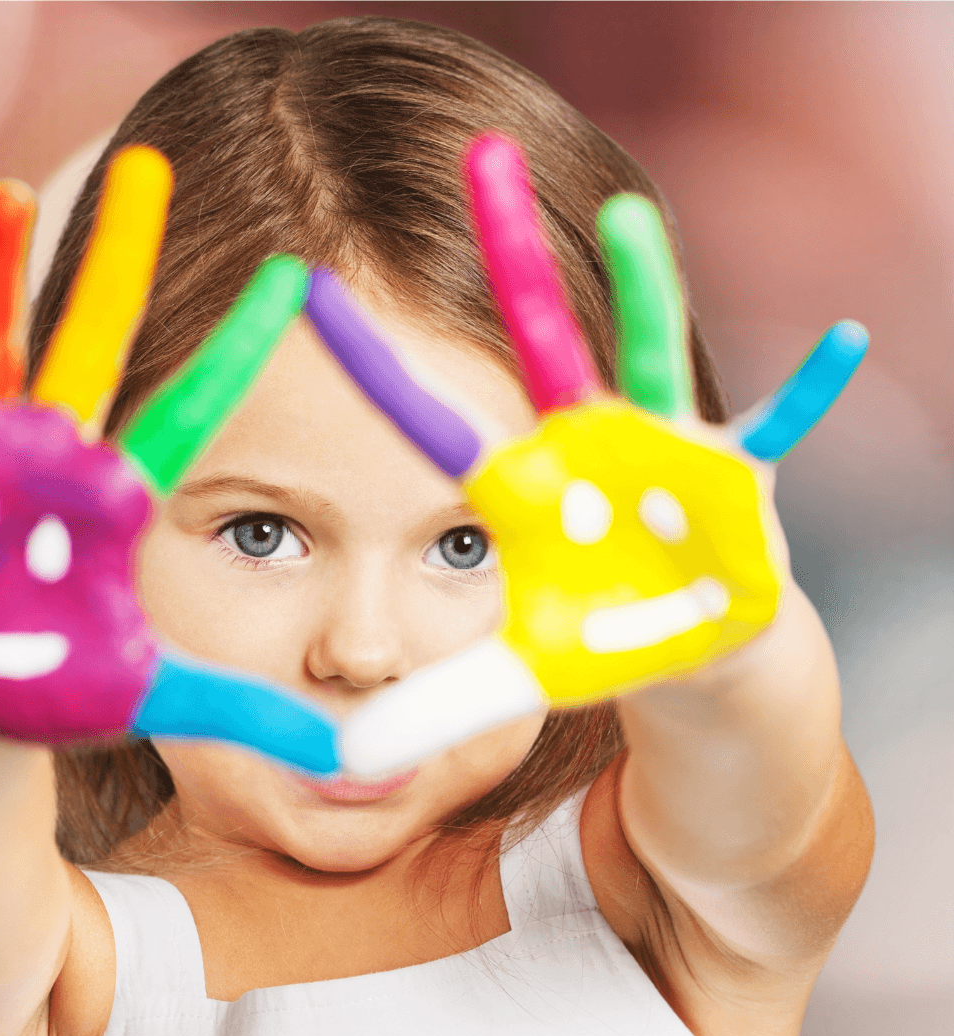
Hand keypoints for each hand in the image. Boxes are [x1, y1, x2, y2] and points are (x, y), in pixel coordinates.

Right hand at [0, 148, 339, 773]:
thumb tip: (351, 757)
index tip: (296, 281)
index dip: (238, 348)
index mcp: (121, 498)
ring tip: (11, 192)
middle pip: (96, 344)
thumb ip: (251, 717)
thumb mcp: (161, 693)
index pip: (194, 411)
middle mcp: (56, 460)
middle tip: (153, 164)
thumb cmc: (63, 683)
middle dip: (119, 260)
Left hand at [305, 132, 867, 773]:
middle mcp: (582, 443)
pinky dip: (808, 394)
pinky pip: (776, 429)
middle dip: (510, 253)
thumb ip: (434, 712)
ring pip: (646, 356)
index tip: (304, 291)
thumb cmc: (596, 638)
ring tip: (627, 217)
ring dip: (643, 292)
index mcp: (519, 485)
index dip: (375, 368)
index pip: (432, 423)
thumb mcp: (515, 679)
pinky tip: (844, 343)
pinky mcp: (731, 476)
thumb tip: (341, 768)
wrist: (684, 639)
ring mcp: (657, 450)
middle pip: (539, 338)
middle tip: (477, 153)